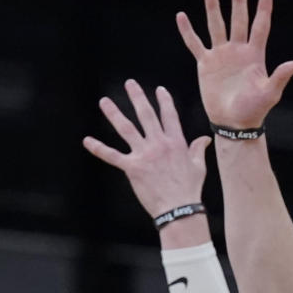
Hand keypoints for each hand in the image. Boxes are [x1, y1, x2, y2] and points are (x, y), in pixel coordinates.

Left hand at [83, 80, 210, 217]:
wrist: (179, 209)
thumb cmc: (189, 190)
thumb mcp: (199, 166)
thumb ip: (199, 149)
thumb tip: (205, 139)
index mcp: (176, 142)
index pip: (169, 115)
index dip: (164, 101)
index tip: (159, 89)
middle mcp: (159, 144)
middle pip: (146, 114)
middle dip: (137, 97)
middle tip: (129, 83)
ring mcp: (144, 154)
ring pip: (127, 129)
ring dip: (114, 114)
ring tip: (104, 102)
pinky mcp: (132, 168)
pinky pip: (112, 156)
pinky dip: (99, 148)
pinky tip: (87, 141)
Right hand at [177, 0, 292, 129]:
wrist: (234, 124)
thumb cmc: (254, 111)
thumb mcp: (270, 93)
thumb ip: (281, 76)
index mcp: (255, 55)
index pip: (260, 27)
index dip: (263, 10)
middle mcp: (238, 51)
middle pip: (238, 21)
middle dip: (238, 2)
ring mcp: (221, 56)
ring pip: (216, 27)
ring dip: (213, 10)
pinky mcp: (206, 65)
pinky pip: (195, 44)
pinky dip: (188, 32)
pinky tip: (181, 17)